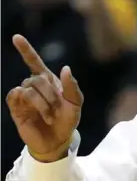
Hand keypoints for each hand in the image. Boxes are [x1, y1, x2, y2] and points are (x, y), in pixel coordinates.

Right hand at [6, 35, 82, 160]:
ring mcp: (24, 96)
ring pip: (29, 87)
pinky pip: (17, 94)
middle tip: (57, 109)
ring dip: (42, 102)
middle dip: (50, 94)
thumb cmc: (66, 122)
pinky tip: (39, 113)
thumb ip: (73, 86)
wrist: (57, 142)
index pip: (34, 62)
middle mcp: (34, 86)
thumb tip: (65, 68)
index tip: (16, 37)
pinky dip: (31, 102)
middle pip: (36, 78)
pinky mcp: (16, 107)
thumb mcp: (75, 105)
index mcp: (48, 82)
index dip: (26, 50)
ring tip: (50, 116)